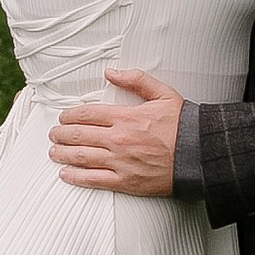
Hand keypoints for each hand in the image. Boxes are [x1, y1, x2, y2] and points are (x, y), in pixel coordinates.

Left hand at [49, 65, 184, 196]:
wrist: (199, 155)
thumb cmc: (183, 125)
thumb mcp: (163, 93)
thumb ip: (136, 80)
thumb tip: (111, 72)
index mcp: (125, 116)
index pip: (87, 114)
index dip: (70, 115)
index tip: (63, 117)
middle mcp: (118, 139)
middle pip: (78, 135)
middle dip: (61, 134)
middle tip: (54, 134)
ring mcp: (120, 162)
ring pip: (81, 157)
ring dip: (62, 154)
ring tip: (54, 152)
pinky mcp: (125, 181)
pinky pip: (93, 180)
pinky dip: (75, 177)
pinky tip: (65, 174)